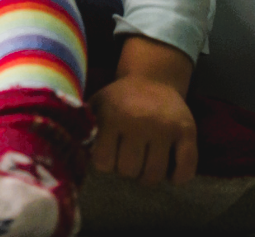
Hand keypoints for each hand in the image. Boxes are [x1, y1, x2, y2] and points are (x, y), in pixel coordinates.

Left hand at [88, 36, 197, 185]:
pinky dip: (178, 177)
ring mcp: (165, 128)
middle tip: (129, 157)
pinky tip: (170, 170)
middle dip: (127, 169)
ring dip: (148, 176)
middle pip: (129, 171)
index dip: (106, 163)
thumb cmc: (119, 99)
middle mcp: (139, 122)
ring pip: (154, 175)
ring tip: (145, 162)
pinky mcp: (188, 132)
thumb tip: (67, 150)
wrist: (153, 78)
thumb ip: (82, 126)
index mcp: (113, 117)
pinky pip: (186, 169)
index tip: (109, 154)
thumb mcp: (96, 105)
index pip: (104, 163)